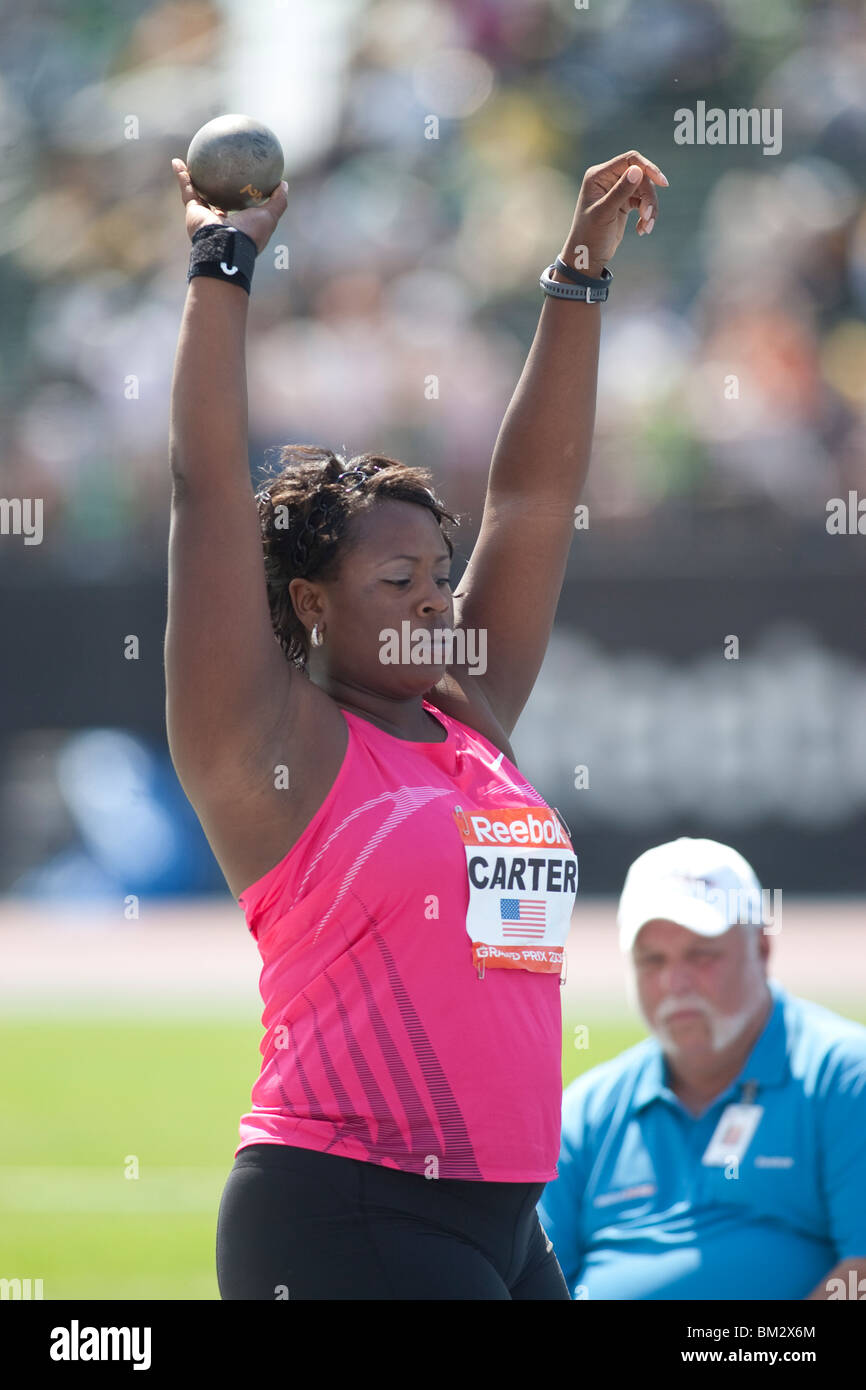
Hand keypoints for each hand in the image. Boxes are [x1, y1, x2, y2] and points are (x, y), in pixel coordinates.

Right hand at [170, 158, 288, 254]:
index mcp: (238, 226)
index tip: (242, 182)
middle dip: (216, 188)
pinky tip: (178, 161)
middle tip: (217, 170)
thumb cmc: (250, 233)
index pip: (239, 209)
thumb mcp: (270, 217)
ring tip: (192, 160)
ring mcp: (205, 217)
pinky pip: (187, 189)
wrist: (226, 247)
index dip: (240, 196)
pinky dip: (181, 176)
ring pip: (198, 193)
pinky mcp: (192, 212)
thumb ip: (278, 202)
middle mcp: (220, 222)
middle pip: (217, 200)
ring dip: (193, 178)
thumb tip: (283, 184)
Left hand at [558, 150, 668, 277]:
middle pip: (640, 177)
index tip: (662, 182)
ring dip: (649, 209)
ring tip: (646, 228)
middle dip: (648, 197)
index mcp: (599, 176)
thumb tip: (637, 170)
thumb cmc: (590, 235)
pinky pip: (643, 202)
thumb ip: (620, 191)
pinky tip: (642, 230)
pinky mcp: (624, 203)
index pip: (629, 161)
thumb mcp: (605, 213)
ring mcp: (616, 191)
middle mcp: (608, 179)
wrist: (587, 257)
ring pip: (644, 190)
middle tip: (649, 217)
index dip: (648, 168)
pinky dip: (646, 216)